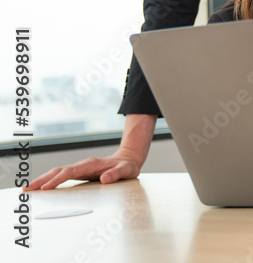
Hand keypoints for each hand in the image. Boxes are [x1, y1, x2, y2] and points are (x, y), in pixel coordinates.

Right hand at [26, 149, 142, 190]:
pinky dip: (49, 180)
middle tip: (28, 188)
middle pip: (59, 171)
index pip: (70, 172)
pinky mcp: (79, 172)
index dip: (57, 180)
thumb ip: (117, 174)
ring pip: (57, 172)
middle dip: (43, 179)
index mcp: (91, 164)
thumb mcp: (126, 170)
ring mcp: (80, 168)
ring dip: (43, 179)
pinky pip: (61, 175)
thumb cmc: (127, 166)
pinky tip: (41, 187)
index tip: (46, 188)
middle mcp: (83, 164)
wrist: (128, 159)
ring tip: (28, 188)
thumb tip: (105, 179)